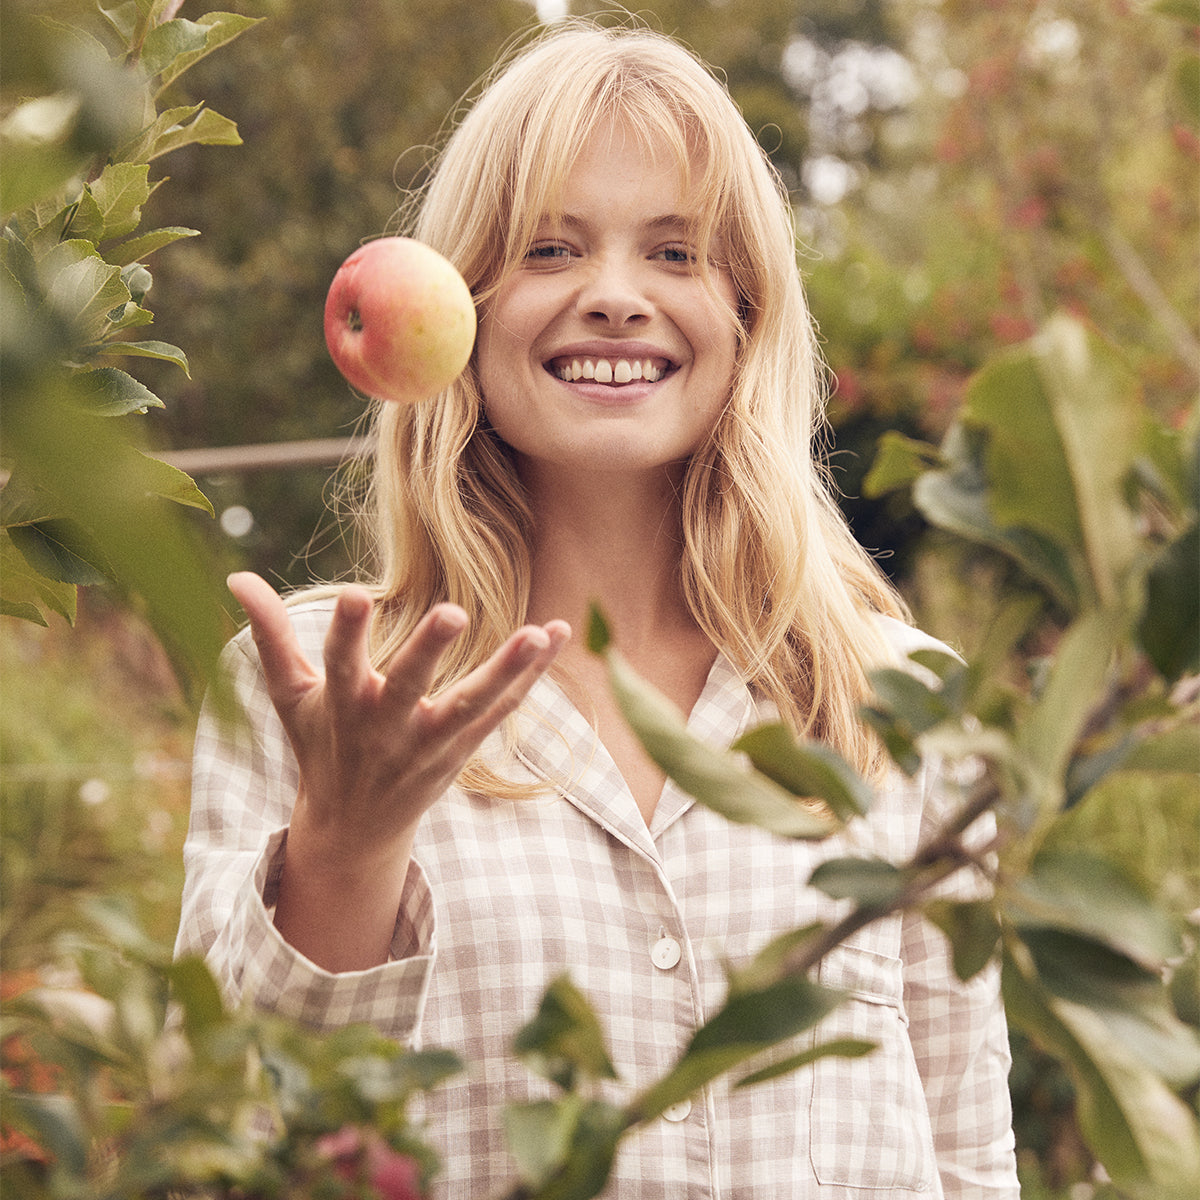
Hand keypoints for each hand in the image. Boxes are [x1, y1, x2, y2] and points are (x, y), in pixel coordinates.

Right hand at [226, 572, 569, 967]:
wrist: (355, 828)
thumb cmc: (320, 746)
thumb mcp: (290, 696)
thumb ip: (271, 635)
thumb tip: (236, 577)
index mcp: (341, 708)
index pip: (339, 665)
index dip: (346, 632)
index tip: (354, 594)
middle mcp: (386, 728)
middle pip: (409, 688)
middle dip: (428, 652)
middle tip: (453, 612)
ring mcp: (430, 743)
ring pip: (472, 706)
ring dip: (507, 670)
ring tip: (538, 632)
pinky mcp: (463, 751)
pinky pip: (501, 711)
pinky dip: (531, 678)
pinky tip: (557, 636)